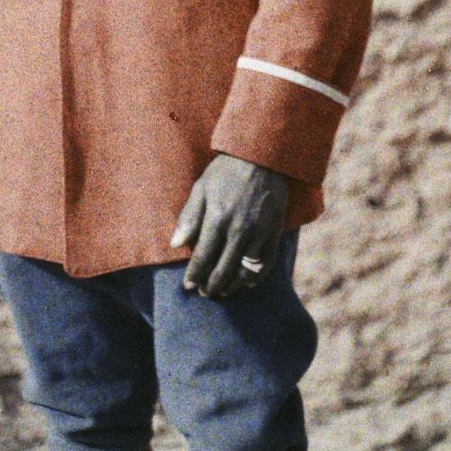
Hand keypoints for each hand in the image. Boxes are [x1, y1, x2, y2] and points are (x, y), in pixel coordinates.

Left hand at [172, 154, 289, 298]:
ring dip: (232, 286)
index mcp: (217, 218)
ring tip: (223, 291)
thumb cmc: (226, 171)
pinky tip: (247, 282)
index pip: (203, 257)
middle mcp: (239, 230)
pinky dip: (256, 278)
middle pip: (223, 270)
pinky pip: (266, 264)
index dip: (194, 275)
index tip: (188, 286)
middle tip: (204, 293)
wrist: (262, 157)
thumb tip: (176, 245)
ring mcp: (259, 233)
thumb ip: (189, 218)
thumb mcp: (201, 188)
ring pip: (245, 272)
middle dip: (211, 286)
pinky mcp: (274, 233)